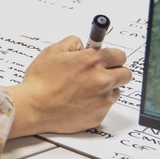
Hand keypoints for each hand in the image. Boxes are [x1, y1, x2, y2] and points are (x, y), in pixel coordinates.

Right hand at [5, 36, 131, 137]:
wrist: (33, 107)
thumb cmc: (40, 81)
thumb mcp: (52, 51)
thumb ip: (73, 43)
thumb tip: (85, 45)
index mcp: (91, 61)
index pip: (119, 55)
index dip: (111, 56)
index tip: (106, 58)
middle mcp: (101, 80)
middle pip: (126, 73)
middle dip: (115, 71)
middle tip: (100, 73)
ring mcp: (102, 99)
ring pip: (117, 90)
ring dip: (107, 88)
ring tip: (85, 89)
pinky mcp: (99, 115)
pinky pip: (106, 106)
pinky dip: (97, 103)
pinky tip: (80, 100)